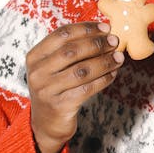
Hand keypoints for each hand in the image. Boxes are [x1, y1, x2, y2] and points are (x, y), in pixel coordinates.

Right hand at [26, 22, 123, 152]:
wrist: (47, 124)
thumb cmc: (56, 89)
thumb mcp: (55, 67)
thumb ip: (72, 50)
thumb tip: (103, 33)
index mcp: (35, 56)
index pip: (62, 34)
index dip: (86, 29)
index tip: (105, 28)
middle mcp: (37, 72)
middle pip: (72, 50)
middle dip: (97, 44)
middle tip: (115, 42)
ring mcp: (46, 89)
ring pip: (82, 70)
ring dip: (104, 62)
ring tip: (118, 58)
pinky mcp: (60, 105)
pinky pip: (87, 88)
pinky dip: (103, 79)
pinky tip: (113, 74)